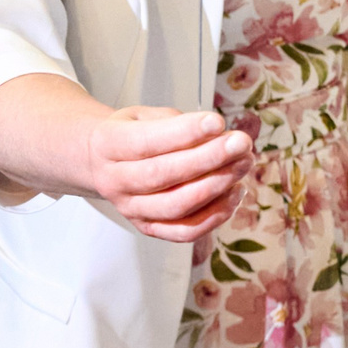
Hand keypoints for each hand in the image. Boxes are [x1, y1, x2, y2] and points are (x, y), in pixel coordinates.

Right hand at [81, 105, 251, 240]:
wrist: (104, 163)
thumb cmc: (132, 135)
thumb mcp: (145, 116)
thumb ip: (177, 123)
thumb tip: (220, 136)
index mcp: (107, 146)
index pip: (144, 142)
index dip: (183, 133)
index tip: (217, 122)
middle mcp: (113, 181)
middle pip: (160, 175)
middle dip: (208, 158)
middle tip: (241, 143)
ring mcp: (130, 208)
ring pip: (175, 206)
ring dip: (216, 185)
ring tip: (243, 163)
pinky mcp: (148, 227)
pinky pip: (184, 232)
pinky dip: (215, 216)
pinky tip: (235, 192)